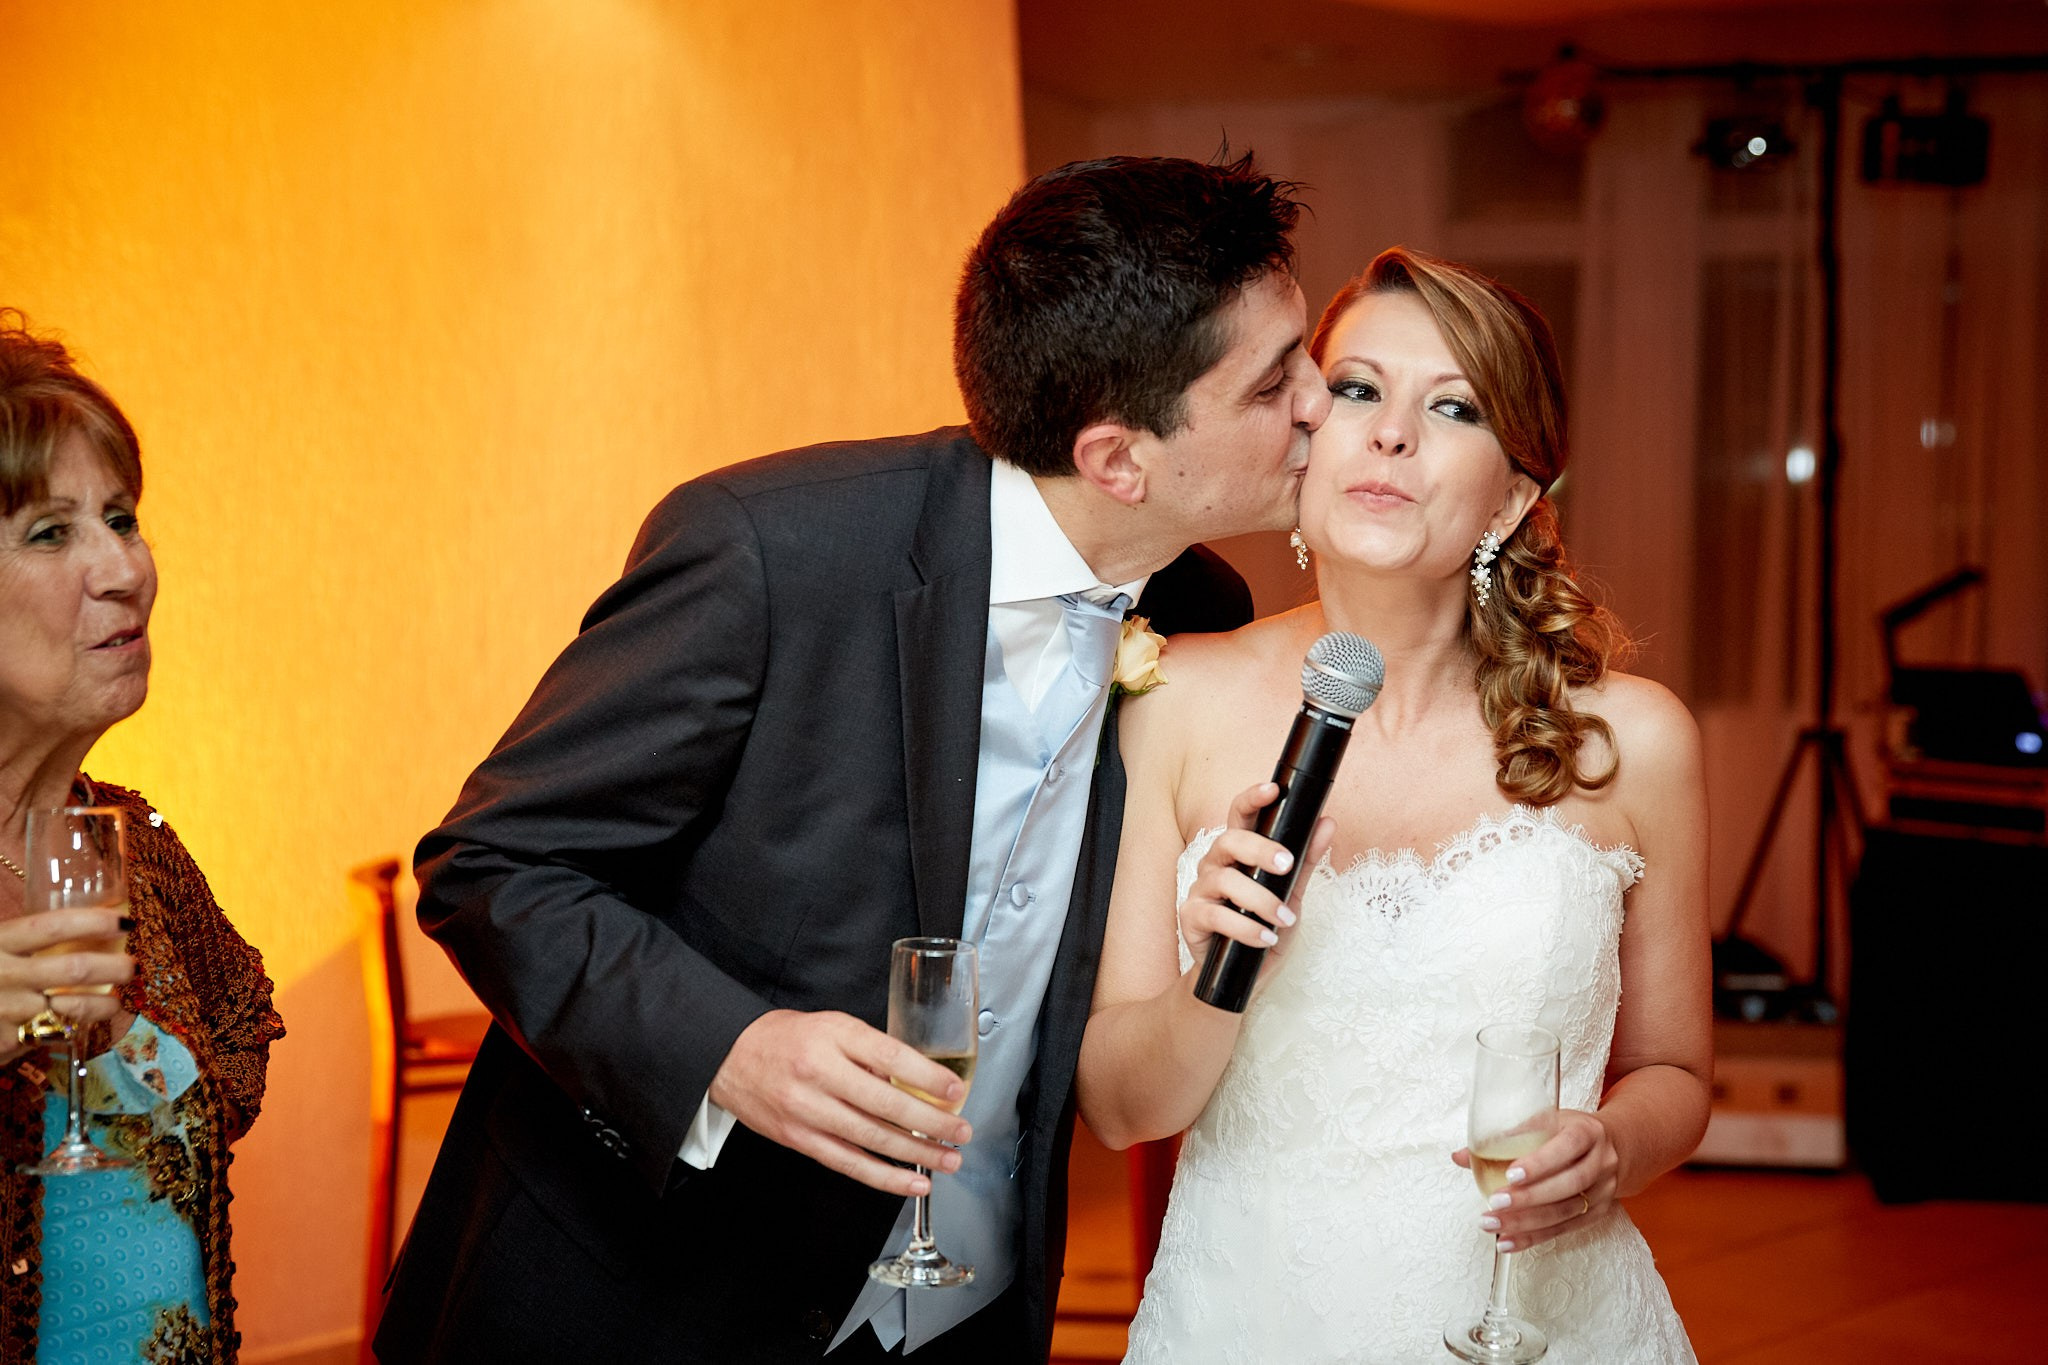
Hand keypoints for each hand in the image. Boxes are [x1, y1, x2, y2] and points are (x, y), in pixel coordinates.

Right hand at [0, 907, 133, 1063]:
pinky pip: (54, 1033)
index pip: (53, 926)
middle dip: (115, 967)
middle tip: (132, 967)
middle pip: (75, 968)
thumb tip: (78, 919)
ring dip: (106, 1004)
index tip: (125, 922)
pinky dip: (72, 1027)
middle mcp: (4, 975)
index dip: (94, 922)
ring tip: (115, 1001)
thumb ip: (18, 936)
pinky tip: (81, 1023)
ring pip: (74, 1007)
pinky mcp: (8, 1042)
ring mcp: (8, 1011)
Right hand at [708, 1008, 974, 1196]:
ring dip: (916, 1154)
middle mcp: (820, 1074)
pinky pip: (849, 1163)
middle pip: (886, 1104)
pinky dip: (884, 1177)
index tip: (956, 1091)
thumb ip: (872, 1050)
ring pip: (872, 1139)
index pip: (891, 1057)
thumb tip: (918, 1082)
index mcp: (834, 1037)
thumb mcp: (834, 1026)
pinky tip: (912, 1182)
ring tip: (948, 1160)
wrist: (731, 1056)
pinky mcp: (800, 1140)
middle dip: (932, 1123)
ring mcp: (808, 1111)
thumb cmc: (788, 1038)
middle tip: (962, 1131)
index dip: (928, 1077)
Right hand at [1176, 781, 1333, 983]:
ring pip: (1224, 880)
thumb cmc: (1265, 929)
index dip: (1252, 799)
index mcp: (1238, 853)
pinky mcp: (1191, 918)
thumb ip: (1306, 861)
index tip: (1273, 790)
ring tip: (1284, 919)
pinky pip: (1216, 916)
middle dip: (1260, 849)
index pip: (1240, 816)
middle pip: (1229, 840)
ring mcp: (1200, 890)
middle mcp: (1215, 865)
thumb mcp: (1292, 895)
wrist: (1243, 977)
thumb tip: (1327, 823)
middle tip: (1287, 864)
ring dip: (1260, 900)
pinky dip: (1246, 928)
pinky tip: (1266, 938)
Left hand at [1451, 1108, 1618, 1251]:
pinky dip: (1533, 1238)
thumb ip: (1505, 1136)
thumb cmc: (1568, 1131)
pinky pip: (1565, 1230)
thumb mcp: (1546, 1122)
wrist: (1614, 1148)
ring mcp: (1603, 1191)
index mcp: (1588, 1132)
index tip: (1510, 1174)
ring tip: (1492, 1225)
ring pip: (1566, 1211)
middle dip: (1529, 1198)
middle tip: (1493, 1204)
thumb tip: (1460, 1156)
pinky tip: (1507, 1241)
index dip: (1540, 1163)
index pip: (1567, 1147)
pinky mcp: (1598, 1214)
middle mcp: (1601, 1162)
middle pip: (1568, 1184)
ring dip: (1526, 1222)